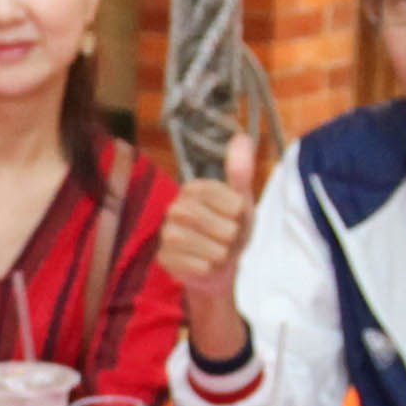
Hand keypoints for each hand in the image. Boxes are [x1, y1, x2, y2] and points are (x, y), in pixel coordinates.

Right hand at [162, 122, 260, 362]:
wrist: (220, 268)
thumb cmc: (231, 230)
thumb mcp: (242, 203)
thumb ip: (241, 173)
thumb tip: (241, 137)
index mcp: (193, 189)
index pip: (222, 196)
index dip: (236, 211)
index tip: (236, 217)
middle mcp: (175, 207)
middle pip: (208, 220)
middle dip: (227, 234)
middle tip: (227, 238)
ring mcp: (166, 232)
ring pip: (202, 244)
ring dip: (219, 253)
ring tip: (218, 252)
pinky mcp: (163, 258)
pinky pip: (193, 264)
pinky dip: (207, 267)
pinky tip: (205, 264)